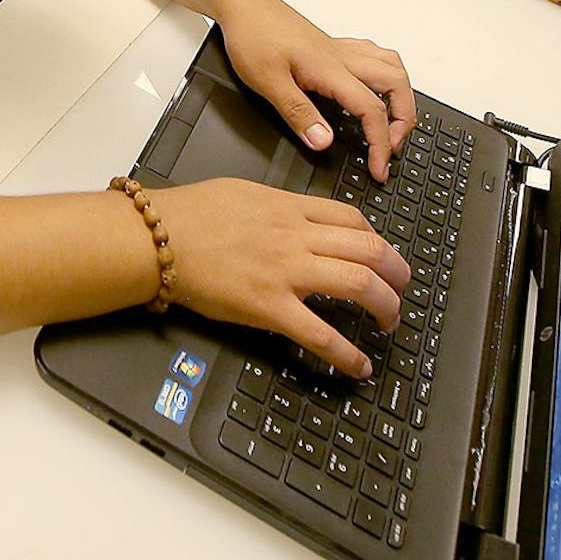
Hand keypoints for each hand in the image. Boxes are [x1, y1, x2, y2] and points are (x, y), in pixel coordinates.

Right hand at [157, 177, 409, 378]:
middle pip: (370, 249)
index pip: (352, 219)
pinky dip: (347, 354)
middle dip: (397, 272)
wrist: (159, 238)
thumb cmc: (191, 214)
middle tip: (401, 290)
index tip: (381, 255)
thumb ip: (277, 207)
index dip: (377, 240)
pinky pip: (320, 334)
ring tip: (390, 322)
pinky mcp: (269, 307)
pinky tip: (359, 367)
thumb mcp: (244, 193)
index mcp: (290, 208)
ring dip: (386, 306)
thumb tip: (295, 218)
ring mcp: (286, 271)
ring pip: (359, 282)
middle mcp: (296, 236)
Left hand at [215, 0, 415, 182]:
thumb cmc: (252, 35)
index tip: (379, 168)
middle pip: (396, 85)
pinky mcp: (332, 45)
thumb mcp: (267, 82)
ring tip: (392, 121)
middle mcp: (342, 57)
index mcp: (330, 69)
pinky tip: (373, 87)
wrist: (243, 2)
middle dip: (404, 120)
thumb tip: (323, 141)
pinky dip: (385, 75)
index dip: (380, 145)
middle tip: (391, 146)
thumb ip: (298, 113)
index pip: (371, 110)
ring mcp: (339, 49)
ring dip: (400, 95)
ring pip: (392, 66)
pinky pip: (374, 56)